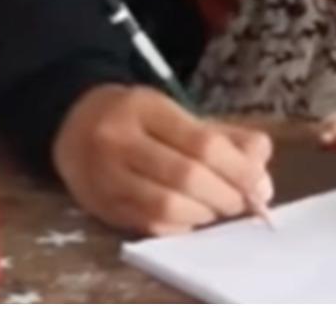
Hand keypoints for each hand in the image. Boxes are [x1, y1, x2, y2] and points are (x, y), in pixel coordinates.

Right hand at [52, 84, 273, 236]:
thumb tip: (262, 167)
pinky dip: (179, 227)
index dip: (238, 168)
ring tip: (215, 210)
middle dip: (224, 195)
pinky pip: (148, 226)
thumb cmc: (137, 118)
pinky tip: (189, 219)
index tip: (258, 183)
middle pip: (186, 176)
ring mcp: (106, 175)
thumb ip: (224, 135)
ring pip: (166, 207)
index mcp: (146, 108)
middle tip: (241, 202)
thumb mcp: (177, 113)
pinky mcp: (101, 206)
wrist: (72, 123)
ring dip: (203, 215)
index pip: (202, 142)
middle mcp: (120, 139)